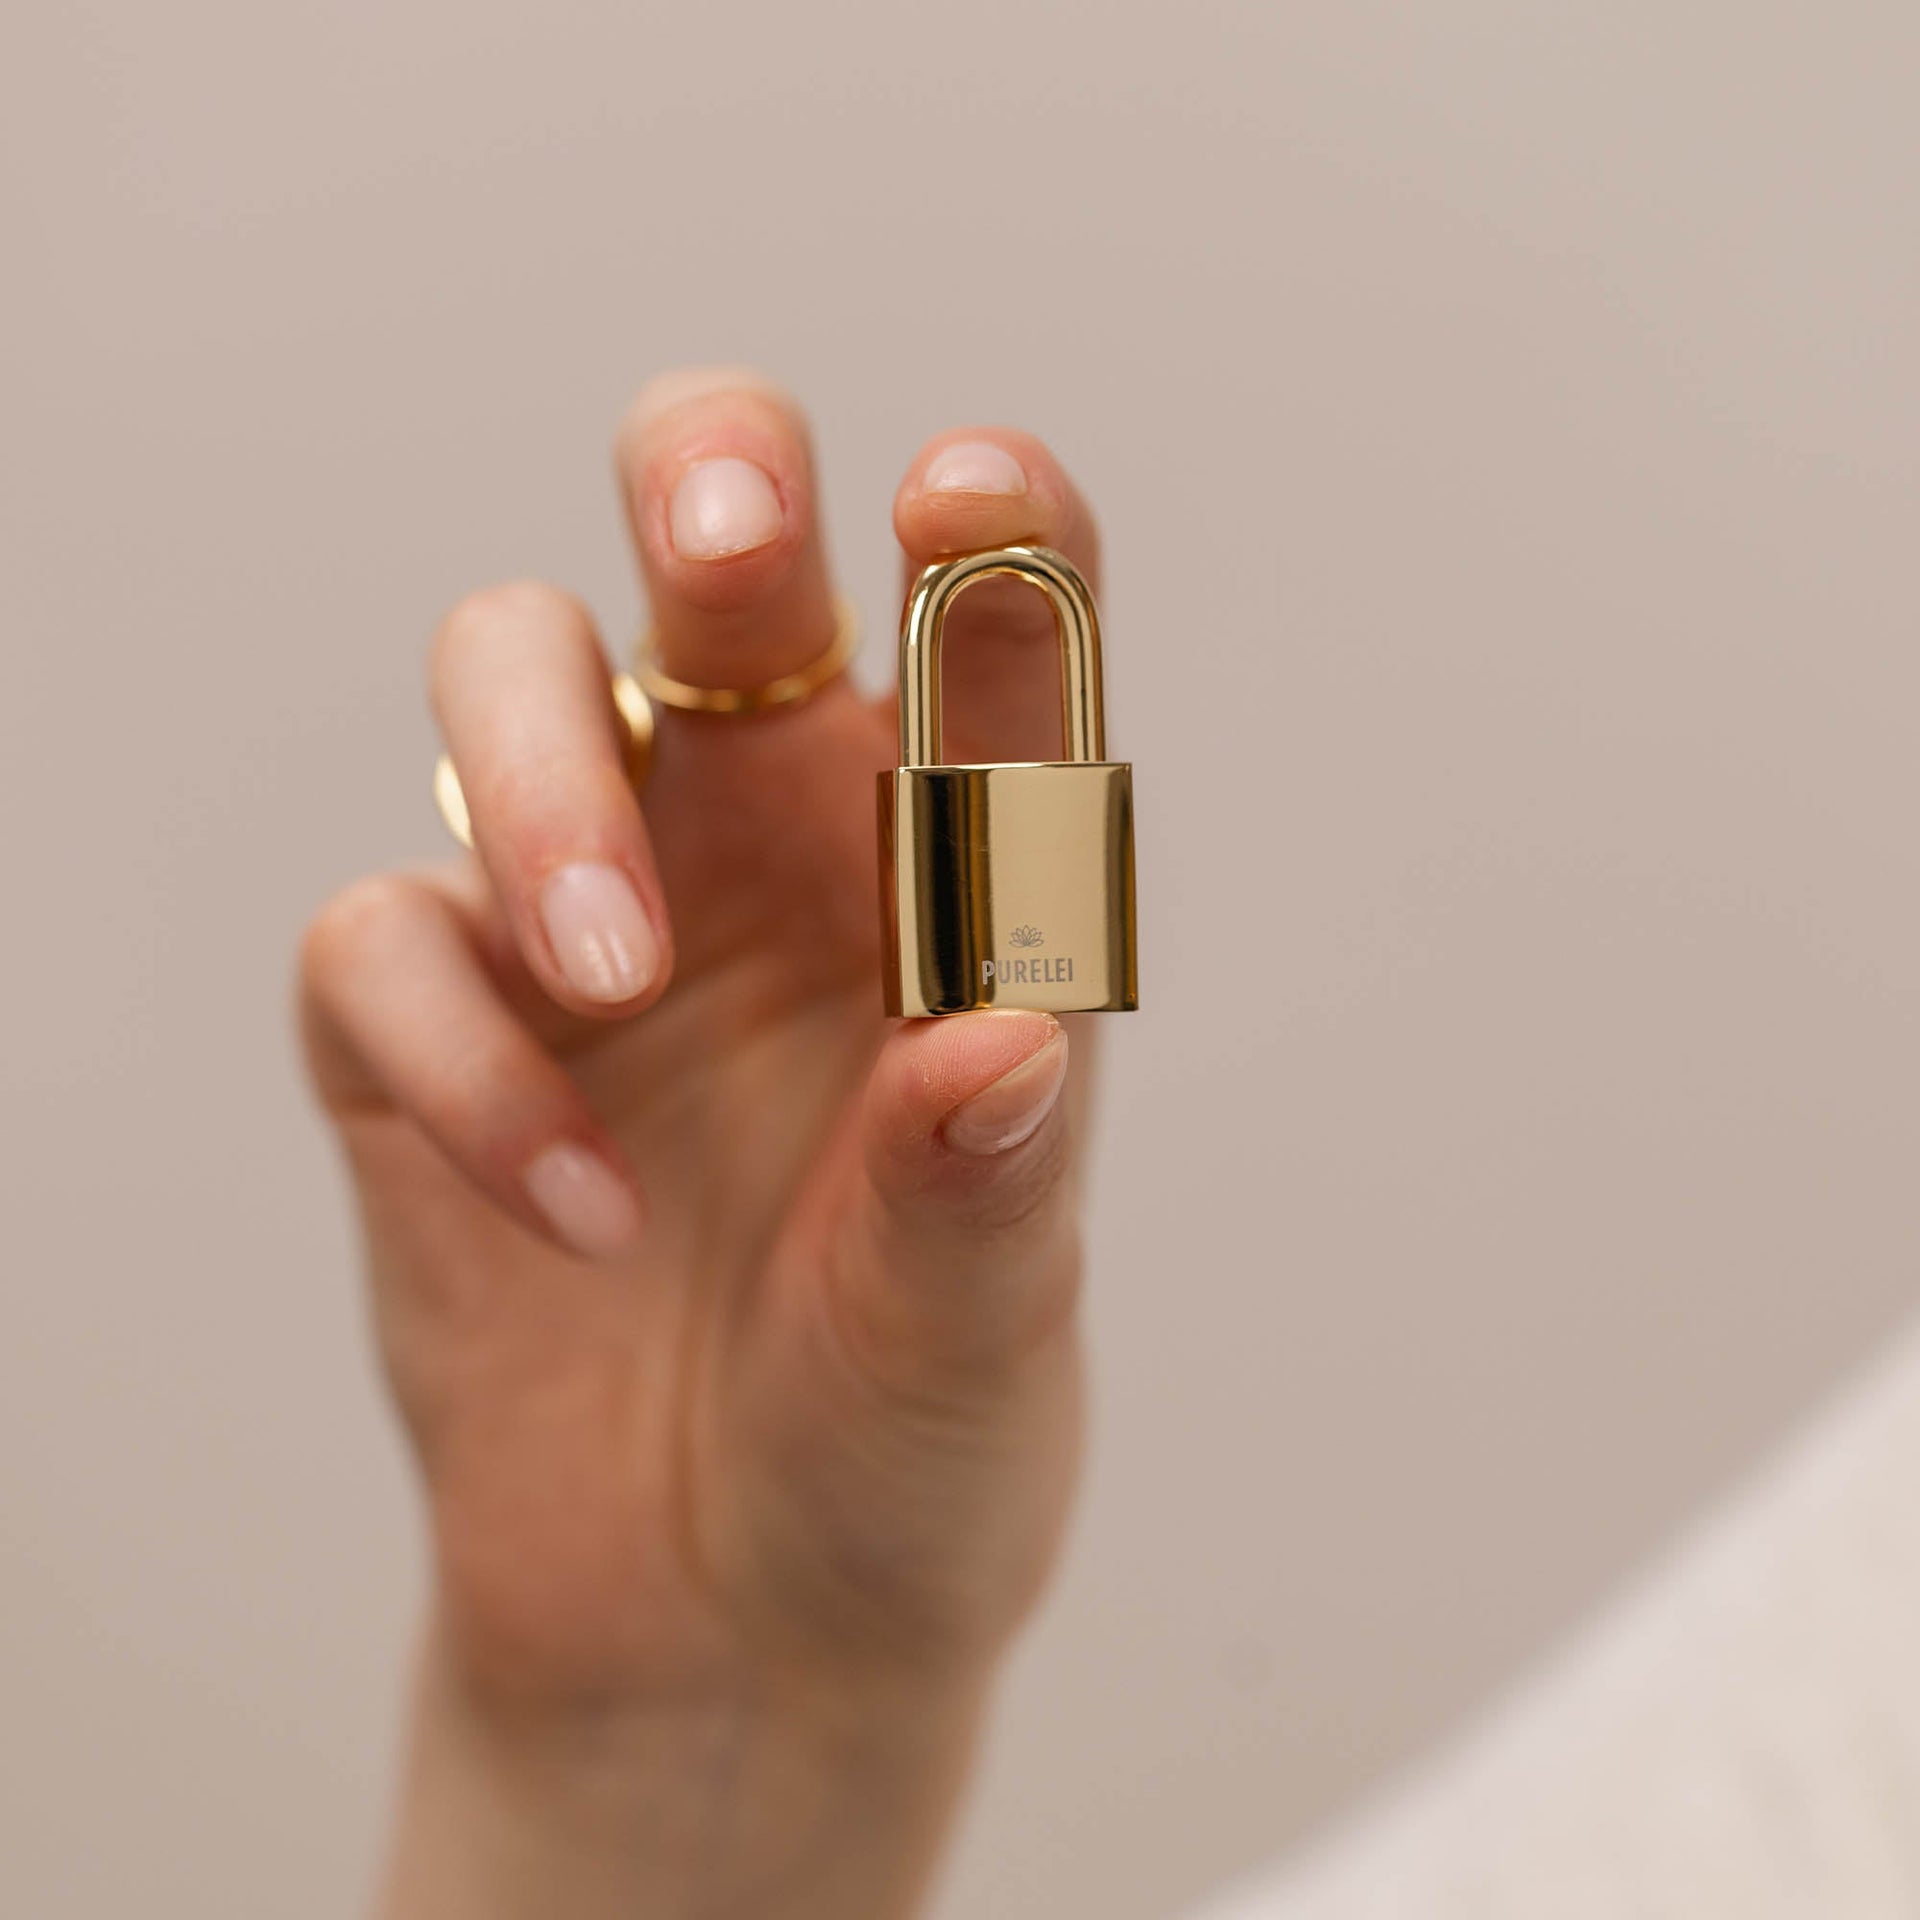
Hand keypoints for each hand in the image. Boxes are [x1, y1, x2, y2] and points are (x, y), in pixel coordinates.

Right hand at [299, 370, 1105, 1917]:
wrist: (729, 1616)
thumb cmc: (898, 1434)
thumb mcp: (977, 1329)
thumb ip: (987, 1187)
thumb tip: (1004, 1042)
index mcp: (945, 877)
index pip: (986, 636)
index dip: (993, 538)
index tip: (974, 499)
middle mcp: (766, 850)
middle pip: (714, 553)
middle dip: (709, 483)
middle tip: (725, 537)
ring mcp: (585, 918)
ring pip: (511, 670)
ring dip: (551, 785)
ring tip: (619, 977)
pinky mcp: (425, 1031)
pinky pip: (381, 942)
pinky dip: (462, 1058)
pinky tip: (572, 1212)